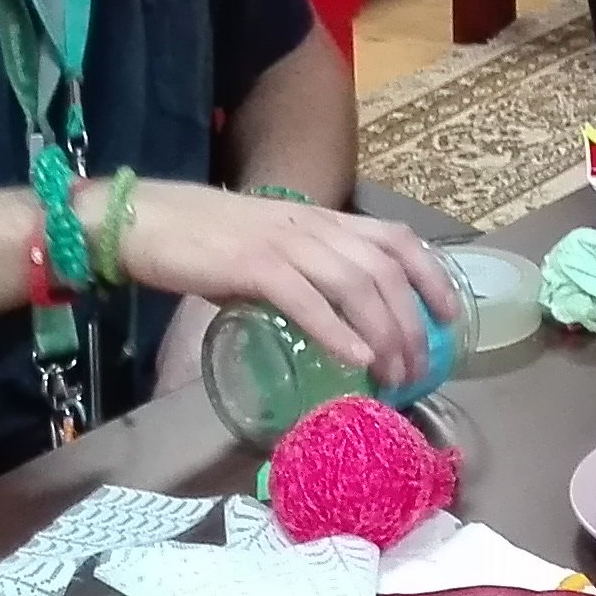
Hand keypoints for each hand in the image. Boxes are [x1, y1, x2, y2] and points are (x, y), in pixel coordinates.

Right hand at [110, 185, 460, 388]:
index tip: (448, 316)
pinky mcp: (253, 265)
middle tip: (418, 368)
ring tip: (394, 375)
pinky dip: (337, 330)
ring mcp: (285, 244)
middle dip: (412, 322)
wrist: (146, 220)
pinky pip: (307, 299)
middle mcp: (313, 226)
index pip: (395, 239)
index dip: (431, 275)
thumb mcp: (271, 249)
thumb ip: (305, 274)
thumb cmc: (205, 239)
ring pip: (356, 285)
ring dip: (385, 333)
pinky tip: (355, 358)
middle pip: (385, 271)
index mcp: (321, 220)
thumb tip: (335, 321)